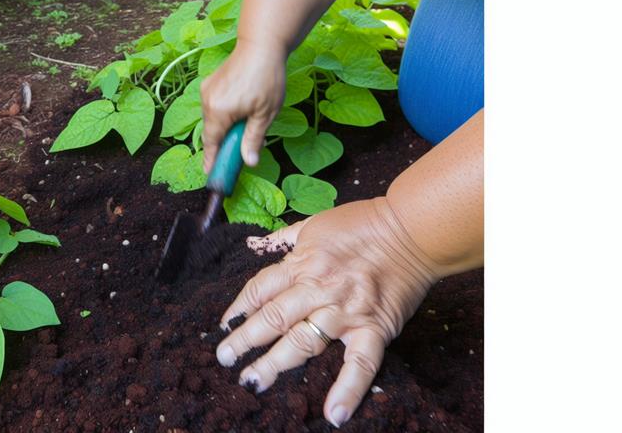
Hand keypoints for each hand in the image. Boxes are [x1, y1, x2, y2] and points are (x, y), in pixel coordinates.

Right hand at [200, 40, 284, 172]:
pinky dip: (223, 113)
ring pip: (212, 118)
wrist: (261, 45)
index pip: (211, 143)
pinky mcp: (210, 83)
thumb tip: (250, 162)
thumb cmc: (267, 78)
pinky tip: (240, 110)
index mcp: (219, 112)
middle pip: (211, 132)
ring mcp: (207, 91)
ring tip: (246, 124)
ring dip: (224, 126)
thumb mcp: (265, 113)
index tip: (211, 173)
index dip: (211, 159)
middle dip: (222, 143)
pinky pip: (213, 106)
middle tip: (237, 152)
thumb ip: (253, 139)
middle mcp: (207, 102)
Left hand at [215, 198, 441, 427]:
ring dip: (275, 362)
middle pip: (273, 317)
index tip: (225, 325)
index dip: (240, 308)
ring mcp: (345, 310)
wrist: (411, 228)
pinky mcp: (374, 327)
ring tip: (253, 380)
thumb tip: (261, 243)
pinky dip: (348, 389)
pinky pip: (360, 363)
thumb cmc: (363, 223)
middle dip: (245, 340)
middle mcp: (318, 288)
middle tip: (225, 358)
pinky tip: (334, 413)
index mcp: (302, 262)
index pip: (260, 289)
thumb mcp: (316, 224)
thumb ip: (287, 238)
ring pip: (303, 340)